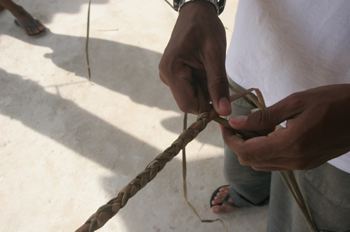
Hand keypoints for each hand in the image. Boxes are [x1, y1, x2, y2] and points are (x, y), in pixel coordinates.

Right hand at [159, 1, 230, 114]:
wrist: (196, 12)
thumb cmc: (205, 28)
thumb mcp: (215, 55)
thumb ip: (218, 84)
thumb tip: (224, 111)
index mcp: (171, 71)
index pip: (187, 105)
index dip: (207, 109)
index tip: (224, 103)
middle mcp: (166, 76)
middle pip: (189, 101)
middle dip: (207, 97)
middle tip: (219, 80)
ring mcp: (169, 76)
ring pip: (191, 96)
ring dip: (206, 90)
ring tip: (211, 69)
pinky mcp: (174, 75)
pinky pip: (190, 88)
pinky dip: (202, 84)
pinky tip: (206, 70)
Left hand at [220, 84, 349, 170]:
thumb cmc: (333, 102)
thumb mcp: (296, 102)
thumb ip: (263, 116)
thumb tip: (235, 123)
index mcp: (290, 145)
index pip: (246, 151)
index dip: (230, 140)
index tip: (225, 125)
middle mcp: (293, 161)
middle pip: (251, 160)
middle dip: (238, 143)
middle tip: (239, 123)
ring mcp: (301, 165)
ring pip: (262, 163)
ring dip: (252, 147)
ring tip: (257, 125)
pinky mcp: (306, 164)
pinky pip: (276, 162)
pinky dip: (265, 149)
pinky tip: (271, 132)